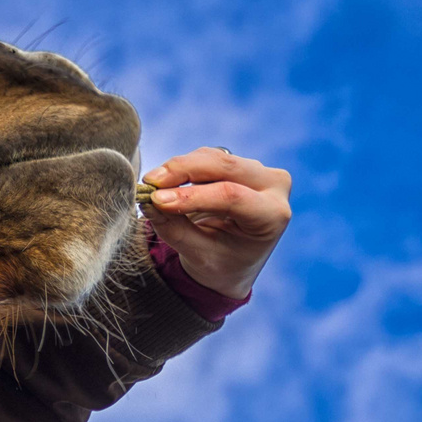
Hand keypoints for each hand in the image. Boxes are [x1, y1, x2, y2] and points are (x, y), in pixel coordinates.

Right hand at [140, 147, 291, 299]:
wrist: (232, 264)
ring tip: (153, 185)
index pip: (232, 196)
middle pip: (224, 165)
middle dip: (182, 170)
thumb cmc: (221, 264)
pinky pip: (207, 157)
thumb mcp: (197, 254)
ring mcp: (260, 171)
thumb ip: (173, 228)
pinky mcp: (241, 165)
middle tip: (149, 182)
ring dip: (179, 168)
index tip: (157, 199)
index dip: (192, 195)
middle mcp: (273, 187)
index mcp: (272, 216)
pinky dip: (183, 168)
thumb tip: (147, 201)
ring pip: (213, 157)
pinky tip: (166, 182)